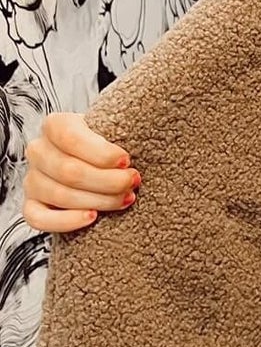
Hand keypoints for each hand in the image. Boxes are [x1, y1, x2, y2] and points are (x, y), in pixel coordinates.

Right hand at [22, 113, 140, 233]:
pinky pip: (38, 219)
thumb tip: (141, 137)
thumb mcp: (114, 129)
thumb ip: (121, 130)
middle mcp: (39, 151)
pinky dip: (66, 221)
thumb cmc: (109, 145)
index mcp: (55, 125)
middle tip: (133, 182)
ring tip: (126, 198)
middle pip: (69, 170)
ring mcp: (32, 179)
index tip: (127, 161)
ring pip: (60, 195)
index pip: (70, 137)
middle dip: (108, 180)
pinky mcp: (32, 206)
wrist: (99, 163)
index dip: (101, 152)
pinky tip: (93, 217)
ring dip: (99, 200)